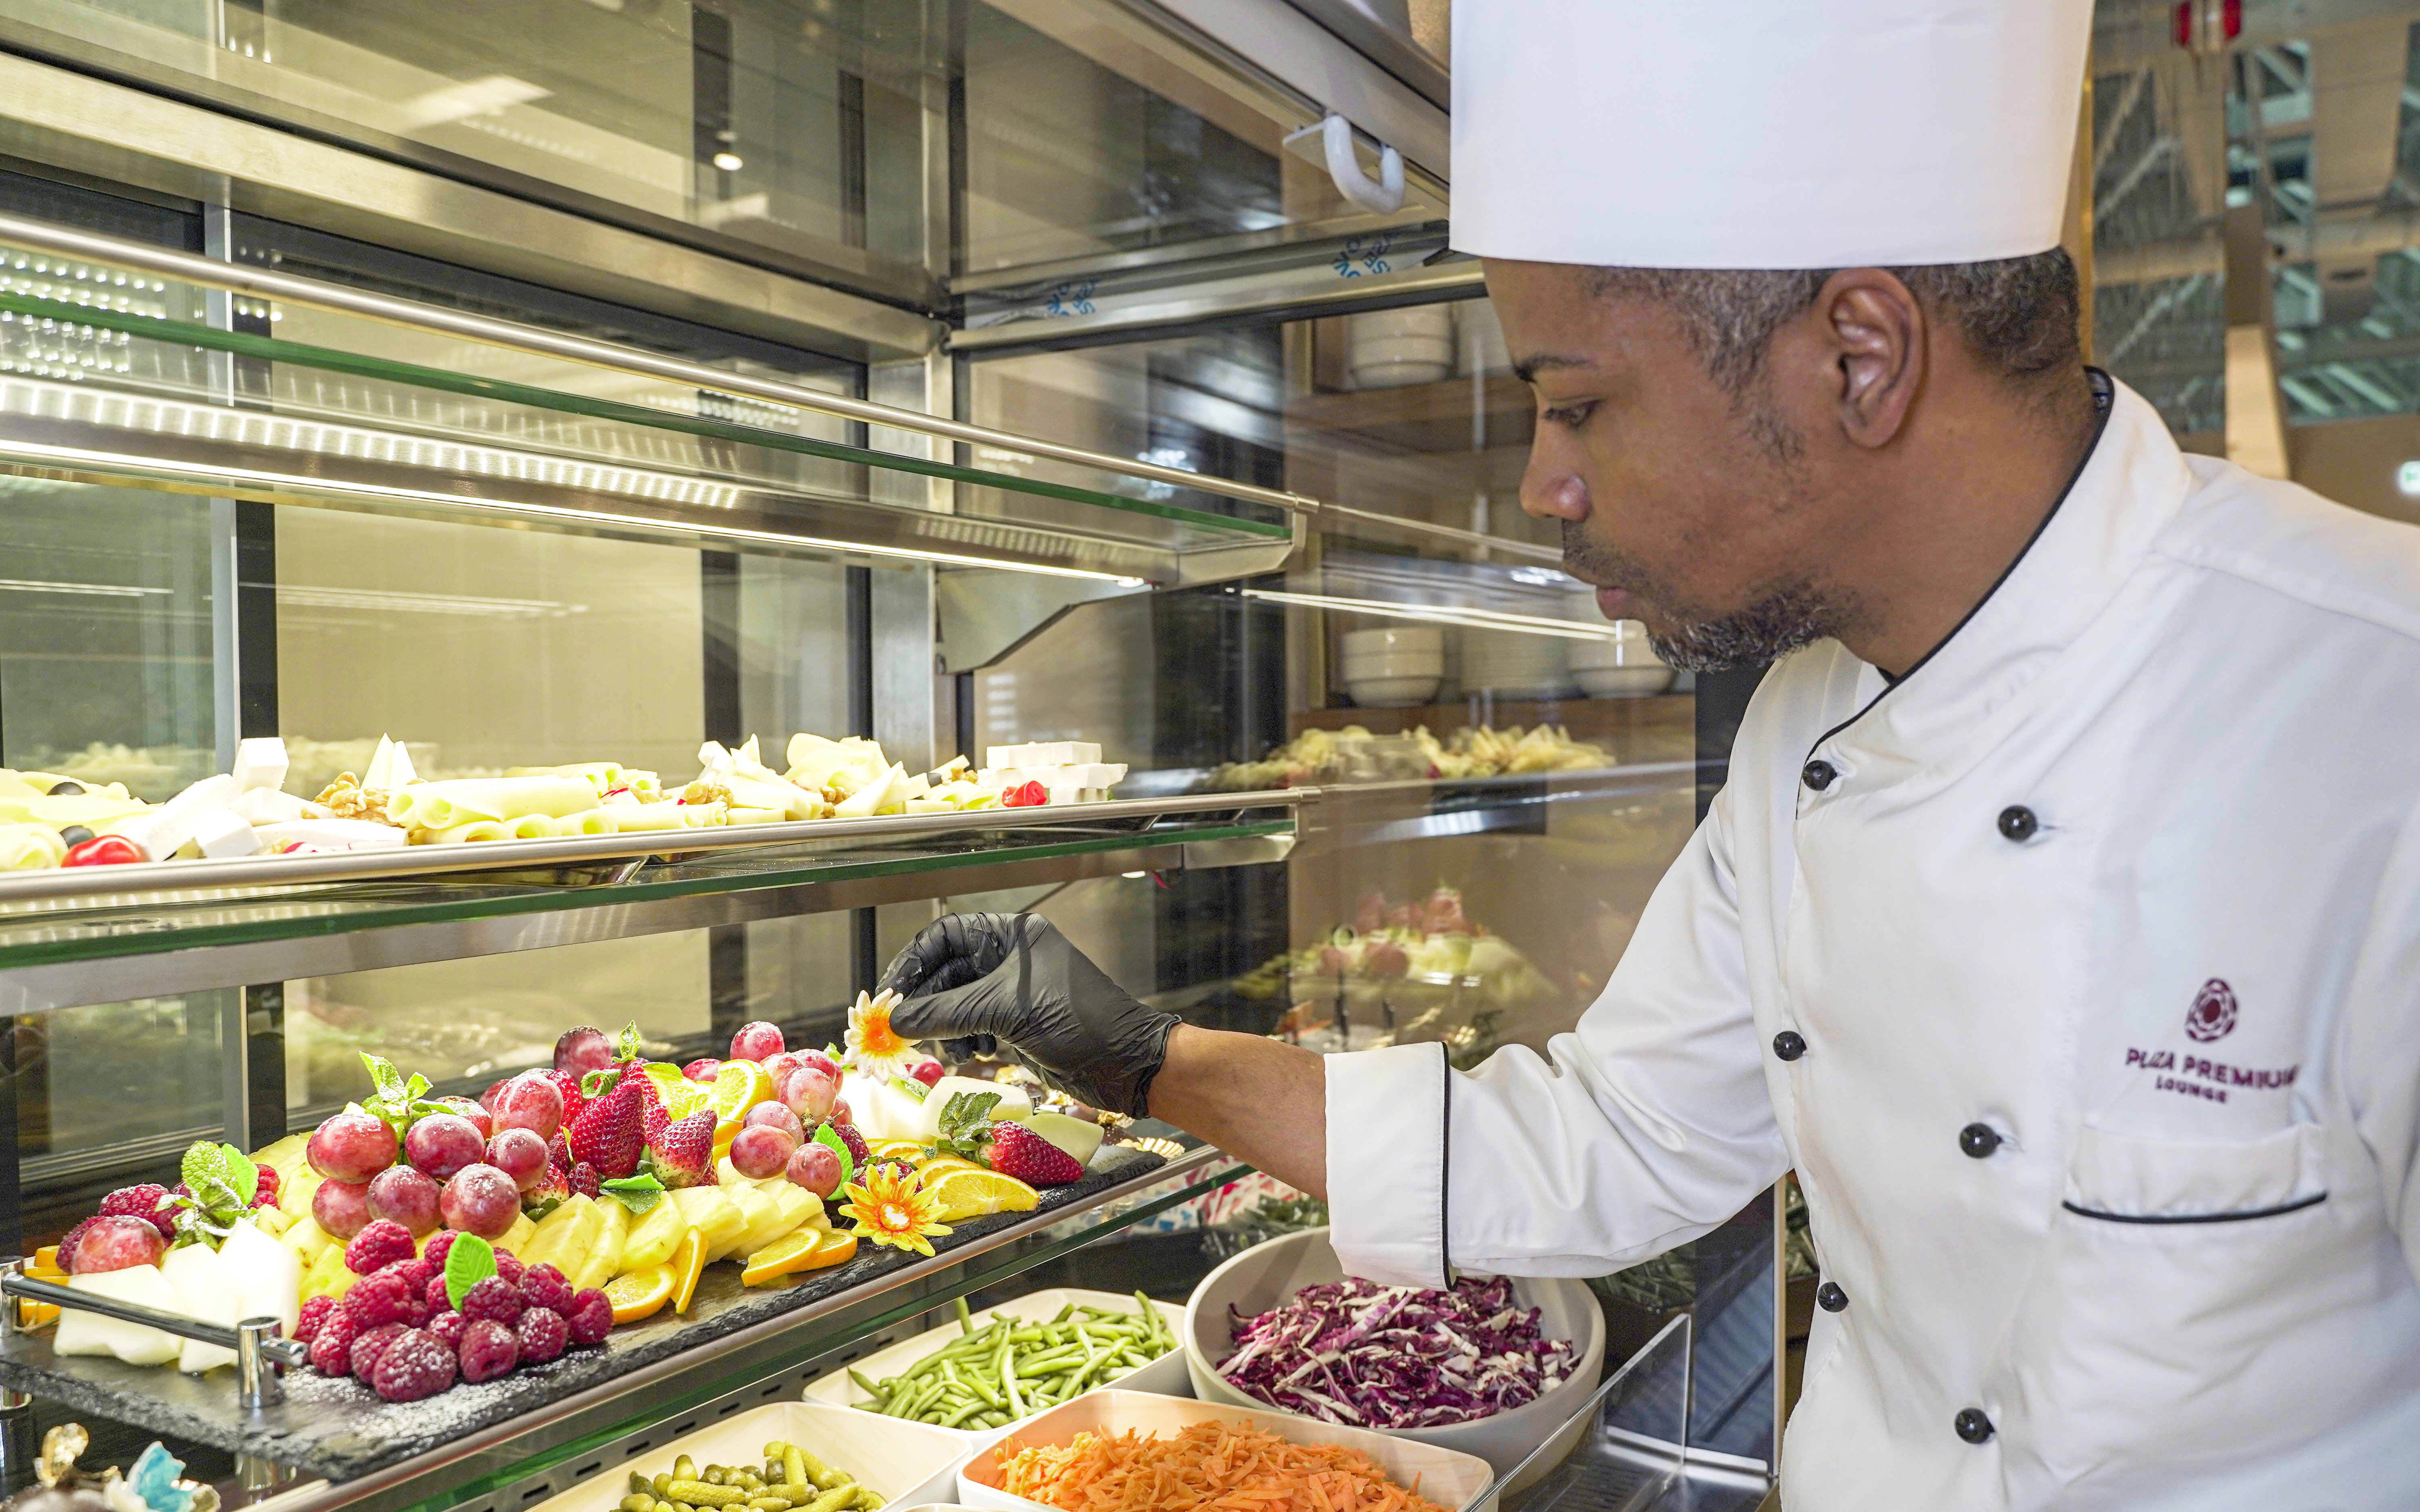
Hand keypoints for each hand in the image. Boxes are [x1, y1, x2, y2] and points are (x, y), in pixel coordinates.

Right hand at [880, 913, 1179, 1116]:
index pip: (947, 935)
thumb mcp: (1004, 1011)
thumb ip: (947, 1013)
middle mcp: (1011, 959)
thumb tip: (897, 1020)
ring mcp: (1014, 992)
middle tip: (901, 1028)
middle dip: (926, 1002)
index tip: (890, 992)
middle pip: (947, 971)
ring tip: (947, 1046)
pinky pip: (973, 1025)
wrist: (1124, 1063)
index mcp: (1013, 937)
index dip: (914, 961)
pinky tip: (970, 1054)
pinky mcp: (1017, 1023)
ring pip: (957, 1002)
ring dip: (944, 1025)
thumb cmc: (1077, 1021)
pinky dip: (963, 1040)